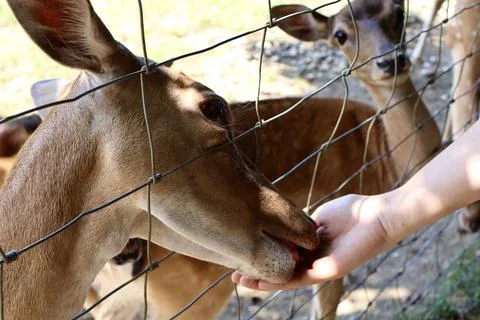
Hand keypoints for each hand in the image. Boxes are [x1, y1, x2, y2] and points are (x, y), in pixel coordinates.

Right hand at [232, 194, 394, 289]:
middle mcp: (314, 260)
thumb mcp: (320, 216)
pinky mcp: (328, 271)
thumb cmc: (355, 211)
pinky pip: (300, 279)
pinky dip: (279, 282)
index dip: (264, 255)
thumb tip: (287, 225)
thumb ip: (303, 224)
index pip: (284, 254)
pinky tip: (261, 281)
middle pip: (281, 270)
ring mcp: (320, 267)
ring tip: (241, 281)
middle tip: (234, 275)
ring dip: (264, 281)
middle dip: (258, 272)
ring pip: (287, 279)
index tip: (243, 252)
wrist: (378, 215)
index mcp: (313, 246)